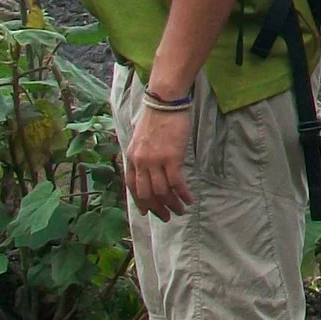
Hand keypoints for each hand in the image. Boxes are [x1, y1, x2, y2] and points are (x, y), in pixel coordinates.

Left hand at [125, 98, 194, 219]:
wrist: (164, 103)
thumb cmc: (155, 118)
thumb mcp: (141, 139)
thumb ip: (142, 156)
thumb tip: (148, 171)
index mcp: (132, 158)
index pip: (133, 187)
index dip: (140, 202)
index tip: (148, 212)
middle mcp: (141, 163)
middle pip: (146, 194)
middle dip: (157, 208)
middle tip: (167, 216)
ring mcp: (155, 161)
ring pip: (161, 192)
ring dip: (172, 204)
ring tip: (181, 209)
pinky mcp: (171, 158)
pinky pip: (176, 183)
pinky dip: (182, 194)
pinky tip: (189, 199)